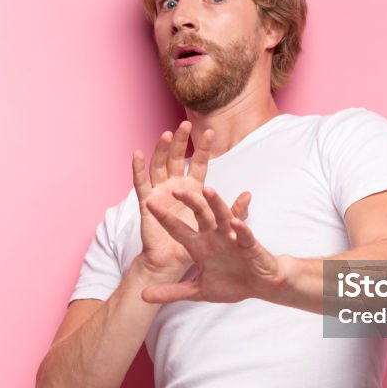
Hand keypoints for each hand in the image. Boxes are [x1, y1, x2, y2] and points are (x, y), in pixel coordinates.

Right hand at [132, 122, 250, 279]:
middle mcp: (175, 186)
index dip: (202, 148)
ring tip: (166, 134)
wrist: (174, 263)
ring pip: (159, 165)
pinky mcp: (147, 203)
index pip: (198, 163)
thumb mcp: (220, 227)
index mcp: (193, 189)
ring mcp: (160, 192)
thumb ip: (235, 212)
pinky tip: (138, 153)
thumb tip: (249, 195)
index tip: (210, 131)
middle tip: (184, 124)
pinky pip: (140, 183)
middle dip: (180, 142)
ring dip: (161, 150)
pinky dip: (138, 168)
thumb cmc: (197, 245)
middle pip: (176, 158)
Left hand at [142, 185, 283, 303]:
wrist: (259, 285)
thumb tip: (143, 296)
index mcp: (199, 246)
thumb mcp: (197, 290)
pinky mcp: (248, 245)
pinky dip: (240, 229)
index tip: (148, 203)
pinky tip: (234, 223)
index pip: (178, 229)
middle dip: (189, 202)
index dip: (164, 218)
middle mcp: (214, 237)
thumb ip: (172, 292)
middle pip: (200, 215)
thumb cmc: (230, 283)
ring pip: (222, 217)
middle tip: (175, 188)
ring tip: (207, 190)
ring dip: (216, 204)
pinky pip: (244, 235)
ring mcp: (231, 239)